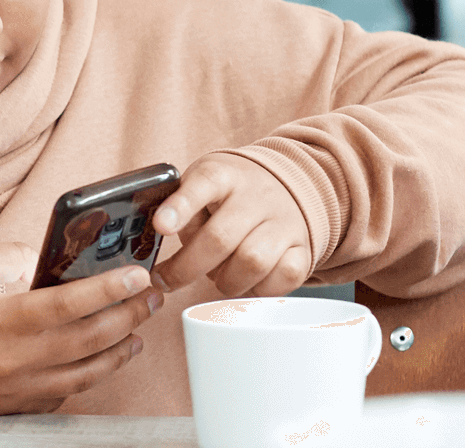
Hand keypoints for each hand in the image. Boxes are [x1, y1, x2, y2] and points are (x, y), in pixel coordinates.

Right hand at [0, 242, 160, 413]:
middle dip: (127, 315)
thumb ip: (8, 257)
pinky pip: (65, 394)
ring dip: (118, 349)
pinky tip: (103, 357)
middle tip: (149, 296)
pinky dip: (90, 374)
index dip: (107, 289)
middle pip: (87, 339)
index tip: (137, 274)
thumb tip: (46, 261)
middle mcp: (13, 359)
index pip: (66, 304)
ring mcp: (16, 388)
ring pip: (85, 372)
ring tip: (136, 329)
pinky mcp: (14, 407)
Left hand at [150, 154, 313, 297]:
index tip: (161, 227)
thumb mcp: (198, 184)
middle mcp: (256, 196)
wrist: (284, 186)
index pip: (201, 185)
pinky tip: (245, 281)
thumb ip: (180, 211)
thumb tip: (163, 248)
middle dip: (187, 267)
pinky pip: (283, 278)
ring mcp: (284, 222)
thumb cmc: (227, 193)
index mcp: (222, 174)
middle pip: (221, 238)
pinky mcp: (303, 248)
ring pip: (252, 263)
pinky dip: (258, 289)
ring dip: (224, 280)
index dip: (179, 208)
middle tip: (166, 280)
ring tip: (215, 276)